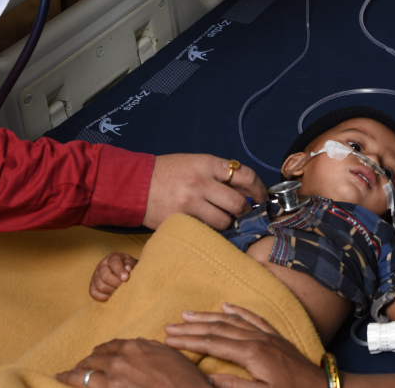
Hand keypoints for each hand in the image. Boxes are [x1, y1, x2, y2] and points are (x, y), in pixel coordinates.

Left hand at [56, 338, 209, 387]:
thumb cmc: (181, 377)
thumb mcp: (168, 354)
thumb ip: (149, 348)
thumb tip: (139, 346)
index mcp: (134, 347)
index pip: (111, 345)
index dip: (102, 350)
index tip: (97, 354)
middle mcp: (119, 360)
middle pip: (94, 358)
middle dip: (86, 362)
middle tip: (78, 366)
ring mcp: (111, 379)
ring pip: (84, 373)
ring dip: (73, 374)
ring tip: (64, 375)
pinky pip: (86, 387)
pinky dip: (72, 383)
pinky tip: (63, 381)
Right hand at [90, 253, 137, 301]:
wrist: (123, 273)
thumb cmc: (129, 268)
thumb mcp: (132, 263)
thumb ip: (131, 264)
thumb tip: (128, 269)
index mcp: (112, 257)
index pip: (114, 263)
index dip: (120, 271)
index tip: (126, 278)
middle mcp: (101, 265)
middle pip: (105, 276)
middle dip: (116, 283)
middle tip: (124, 287)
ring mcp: (95, 276)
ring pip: (100, 286)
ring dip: (112, 291)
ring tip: (120, 292)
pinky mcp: (91, 286)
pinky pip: (93, 293)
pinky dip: (104, 297)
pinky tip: (112, 296)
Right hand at [144, 154, 267, 230]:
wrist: (134, 184)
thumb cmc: (168, 172)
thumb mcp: (196, 164)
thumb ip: (220, 175)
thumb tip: (247, 191)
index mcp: (207, 164)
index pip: (245, 176)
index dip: (259, 189)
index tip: (261, 198)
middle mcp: (201, 182)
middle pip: (238, 203)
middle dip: (244, 211)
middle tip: (241, 213)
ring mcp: (190, 203)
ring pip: (224, 221)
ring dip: (226, 223)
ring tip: (219, 219)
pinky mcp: (180, 220)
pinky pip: (205, 230)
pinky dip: (209, 230)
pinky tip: (205, 225)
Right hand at [164, 305, 325, 387]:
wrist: (322, 387)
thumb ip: (234, 386)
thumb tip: (207, 377)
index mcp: (251, 354)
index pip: (212, 344)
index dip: (188, 341)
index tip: (168, 339)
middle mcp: (257, 339)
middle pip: (217, 329)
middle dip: (191, 327)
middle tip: (169, 326)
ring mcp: (267, 335)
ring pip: (231, 321)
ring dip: (208, 317)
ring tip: (188, 314)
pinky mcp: (275, 336)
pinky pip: (253, 318)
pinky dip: (237, 311)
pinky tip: (226, 306)